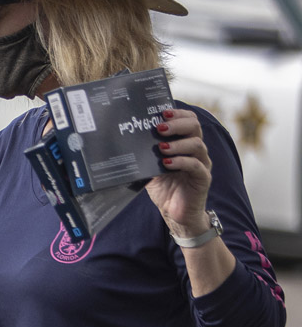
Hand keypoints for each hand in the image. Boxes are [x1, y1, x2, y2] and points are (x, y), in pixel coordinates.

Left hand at [144, 108, 213, 237]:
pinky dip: (181, 162)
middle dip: (177, 124)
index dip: (178, 114)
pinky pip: (196, 166)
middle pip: (195, 127)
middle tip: (159, 128)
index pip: (189, 120)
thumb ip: (144, 155)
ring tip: (161, 147)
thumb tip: (124, 142)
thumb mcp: (150, 168)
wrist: (175, 213)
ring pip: (197, 145)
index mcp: (184, 143)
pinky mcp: (203, 179)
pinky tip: (166, 164)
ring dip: (178, 144)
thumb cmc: (164, 188)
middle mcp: (196, 151)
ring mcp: (201, 164)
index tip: (162, 112)